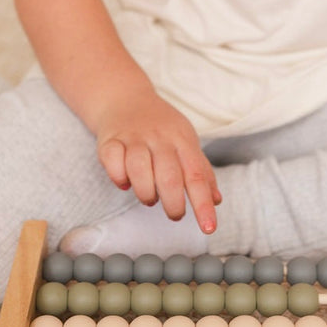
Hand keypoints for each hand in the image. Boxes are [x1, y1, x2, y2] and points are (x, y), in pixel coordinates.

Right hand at [95, 91, 221, 235]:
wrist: (125, 98)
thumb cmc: (161, 127)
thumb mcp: (186, 142)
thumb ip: (201, 171)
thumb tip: (216, 201)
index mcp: (182, 140)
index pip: (196, 175)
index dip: (202, 203)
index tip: (208, 228)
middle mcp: (159, 138)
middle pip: (169, 177)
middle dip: (173, 204)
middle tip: (175, 214)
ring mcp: (133, 137)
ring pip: (139, 169)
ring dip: (145, 193)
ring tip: (149, 198)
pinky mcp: (110, 140)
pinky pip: (112, 160)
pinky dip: (118, 176)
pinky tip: (124, 181)